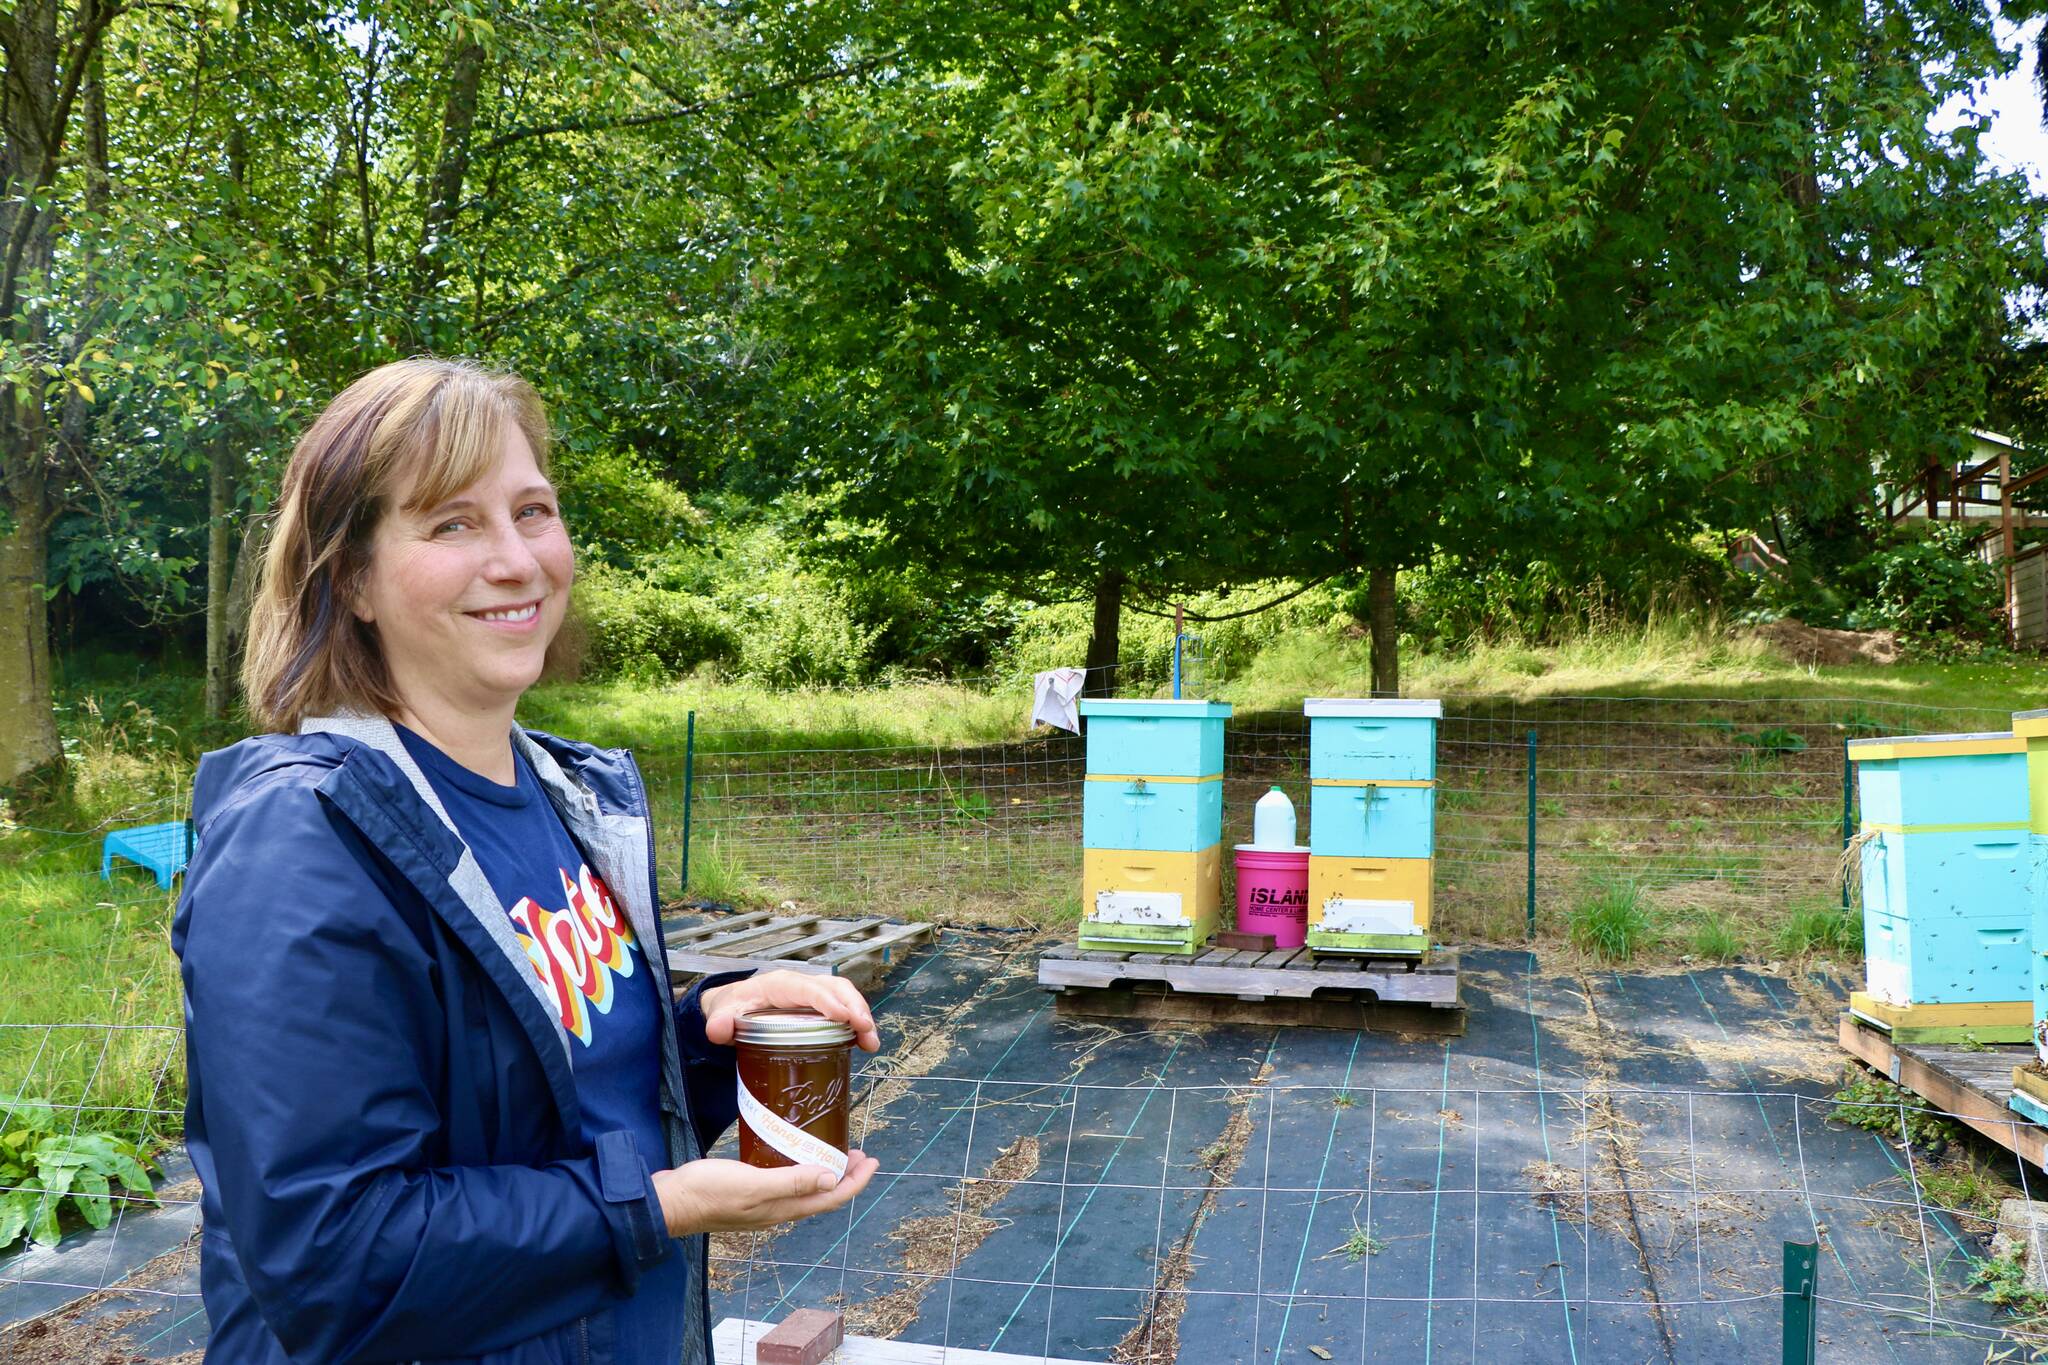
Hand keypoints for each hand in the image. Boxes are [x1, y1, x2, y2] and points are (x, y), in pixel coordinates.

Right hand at [652, 1153, 879, 1236]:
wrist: (670, 1202)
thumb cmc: (708, 1192)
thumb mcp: (753, 1184)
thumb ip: (791, 1183)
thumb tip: (831, 1178)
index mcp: (783, 1209)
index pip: (831, 1198)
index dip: (856, 1182)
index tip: (872, 1160)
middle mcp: (777, 1210)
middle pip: (822, 1195)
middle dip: (845, 1175)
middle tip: (858, 1152)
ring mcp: (762, 1203)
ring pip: (804, 1190)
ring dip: (823, 1171)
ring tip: (834, 1151)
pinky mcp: (747, 1192)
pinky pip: (783, 1182)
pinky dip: (798, 1168)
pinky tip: (791, 1152)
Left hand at [699, 969, 879, 1052]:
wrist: (734, 1006)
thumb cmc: (732, 1006)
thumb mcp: (722, 1013)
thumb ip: (718, 1022)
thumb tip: (718, 1031)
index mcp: (781, 985)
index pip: (808, 989)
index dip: (828, 1001)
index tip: (845, 1018)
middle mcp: (802, 985)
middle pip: (835, 988)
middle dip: (854, 1007)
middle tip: (866, 1030)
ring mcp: (814, 995)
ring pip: (845, 997)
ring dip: (861, 1016)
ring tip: (871, 1042)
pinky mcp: (821, 1007)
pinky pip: (844, 1008)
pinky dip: (857, 1024)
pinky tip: (865, 1043)